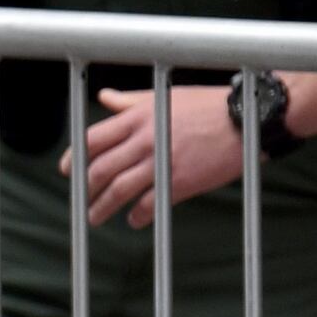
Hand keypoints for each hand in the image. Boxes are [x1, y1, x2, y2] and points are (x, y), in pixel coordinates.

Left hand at [75, 82, 257, 227]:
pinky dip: (137, 216)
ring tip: (95, 218)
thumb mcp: (165, 96)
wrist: (249, 117)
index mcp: (137, 116)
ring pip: (117, 190)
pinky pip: (149, 204)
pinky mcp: (180, 181)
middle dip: (84, 189)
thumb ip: (130, 101)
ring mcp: (161, 161)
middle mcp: (144, 139)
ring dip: (102, 208)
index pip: (91, 140)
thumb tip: (104, 97)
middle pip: (99, 169)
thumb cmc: (208, 104)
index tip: (67, 171)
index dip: (74, 158)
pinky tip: (134, 220)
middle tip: (81, 200)